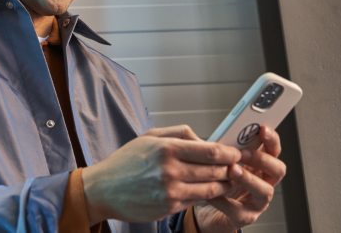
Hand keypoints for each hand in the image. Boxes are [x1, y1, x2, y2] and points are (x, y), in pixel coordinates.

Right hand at [81, 125, 241, 224]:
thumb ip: (179, 133)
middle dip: (230, 168)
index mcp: (167, 148)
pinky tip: (207, 189)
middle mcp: (170, 170)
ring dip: (224, 184)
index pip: (211, 151)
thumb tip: (205, 138)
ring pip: (211, 189)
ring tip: (227, 179)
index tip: (236, 153)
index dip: (229, 153)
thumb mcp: (149, 136)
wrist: (102, 189)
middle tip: (238, 166)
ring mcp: (170, 192)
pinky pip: (196, 201)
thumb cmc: (125, 162)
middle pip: (215, 170)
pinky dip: (206, 195)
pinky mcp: (169, 207)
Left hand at [194, 126, 286, 231]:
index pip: (274, 151)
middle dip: (262, 159)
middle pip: (278, 170)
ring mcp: (257, 202)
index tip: (262, 129)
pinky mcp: (244, 218)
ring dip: (249, 179)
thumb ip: (223, 151)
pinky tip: (212, 193)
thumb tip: (212, 138)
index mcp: (260, 167)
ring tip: (232, 170)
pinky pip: (238, 210)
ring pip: (265, 191)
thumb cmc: (218, 183)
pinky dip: (224, 200)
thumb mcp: (222, 163)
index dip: (271, 140)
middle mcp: (264, 184)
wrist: (209, 212)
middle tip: (243, 153)